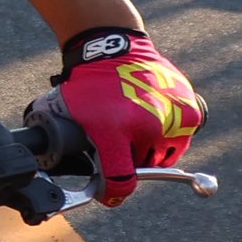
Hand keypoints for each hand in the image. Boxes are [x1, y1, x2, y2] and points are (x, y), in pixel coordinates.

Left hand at [54, 28, 201, 205]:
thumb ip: (61, 146)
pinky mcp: (191, 113)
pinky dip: (167, 136)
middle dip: (129, 162)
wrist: (116, 49)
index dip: (112, 192)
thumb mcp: (66, 114)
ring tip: (134, 129)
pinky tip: (151, 119)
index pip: (120, 182)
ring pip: (163, 156)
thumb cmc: (88, 84)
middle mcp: (147, 128)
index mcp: (114, 131)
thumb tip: (51, 172)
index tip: (108, 192)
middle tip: (118, 143)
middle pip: (142, 168)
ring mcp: (172, 120)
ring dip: (149, 150)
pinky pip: (179, 140)